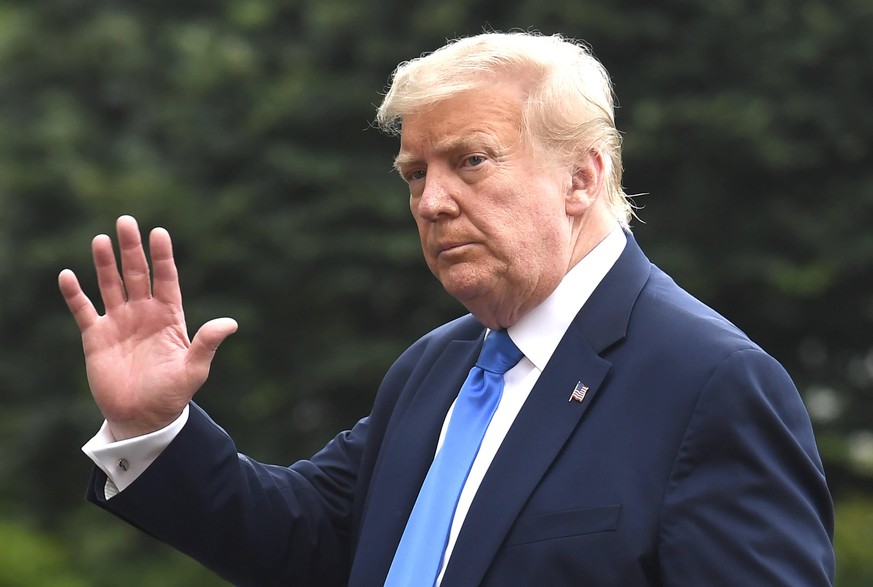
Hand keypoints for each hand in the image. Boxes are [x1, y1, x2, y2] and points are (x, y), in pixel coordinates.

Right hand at [59, 215, 237, 439]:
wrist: (143, 417)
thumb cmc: (172, 393)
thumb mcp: (194, 369)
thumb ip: (207, 343)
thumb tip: (230, 323)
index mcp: (169, 316)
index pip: (166, 278)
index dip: (162, 256)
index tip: (159, 232)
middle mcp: (143, 313)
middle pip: (137, 274)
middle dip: (131, 249)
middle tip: (126, 221)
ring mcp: (119, 322)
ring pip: (111, 285)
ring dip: (105, 263)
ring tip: (101, 239)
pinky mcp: (96, 337)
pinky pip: (84, 310)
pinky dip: (75, 294)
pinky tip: (68, 276)